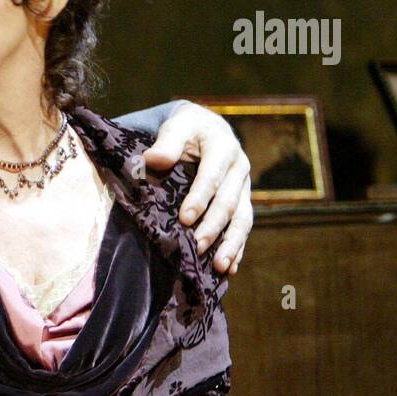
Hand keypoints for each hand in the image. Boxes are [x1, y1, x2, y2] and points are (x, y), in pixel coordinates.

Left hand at [141, 102, 253, 274]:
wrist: (207, 128)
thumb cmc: (187, 130)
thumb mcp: (177, 127)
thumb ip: (167, 142)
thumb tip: (153, 160)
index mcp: (223, 148)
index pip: (212, 176)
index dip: (200, 198)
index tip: (185, 219)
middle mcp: (239, 169)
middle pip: (229, 202)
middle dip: (214, 227)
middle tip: (198, 247)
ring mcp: (244, 188)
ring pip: (242, 219)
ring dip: (232, 244)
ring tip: (219, 266)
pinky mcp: (243, 202)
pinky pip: (243, 227)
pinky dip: (237, 248)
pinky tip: (229, 268)